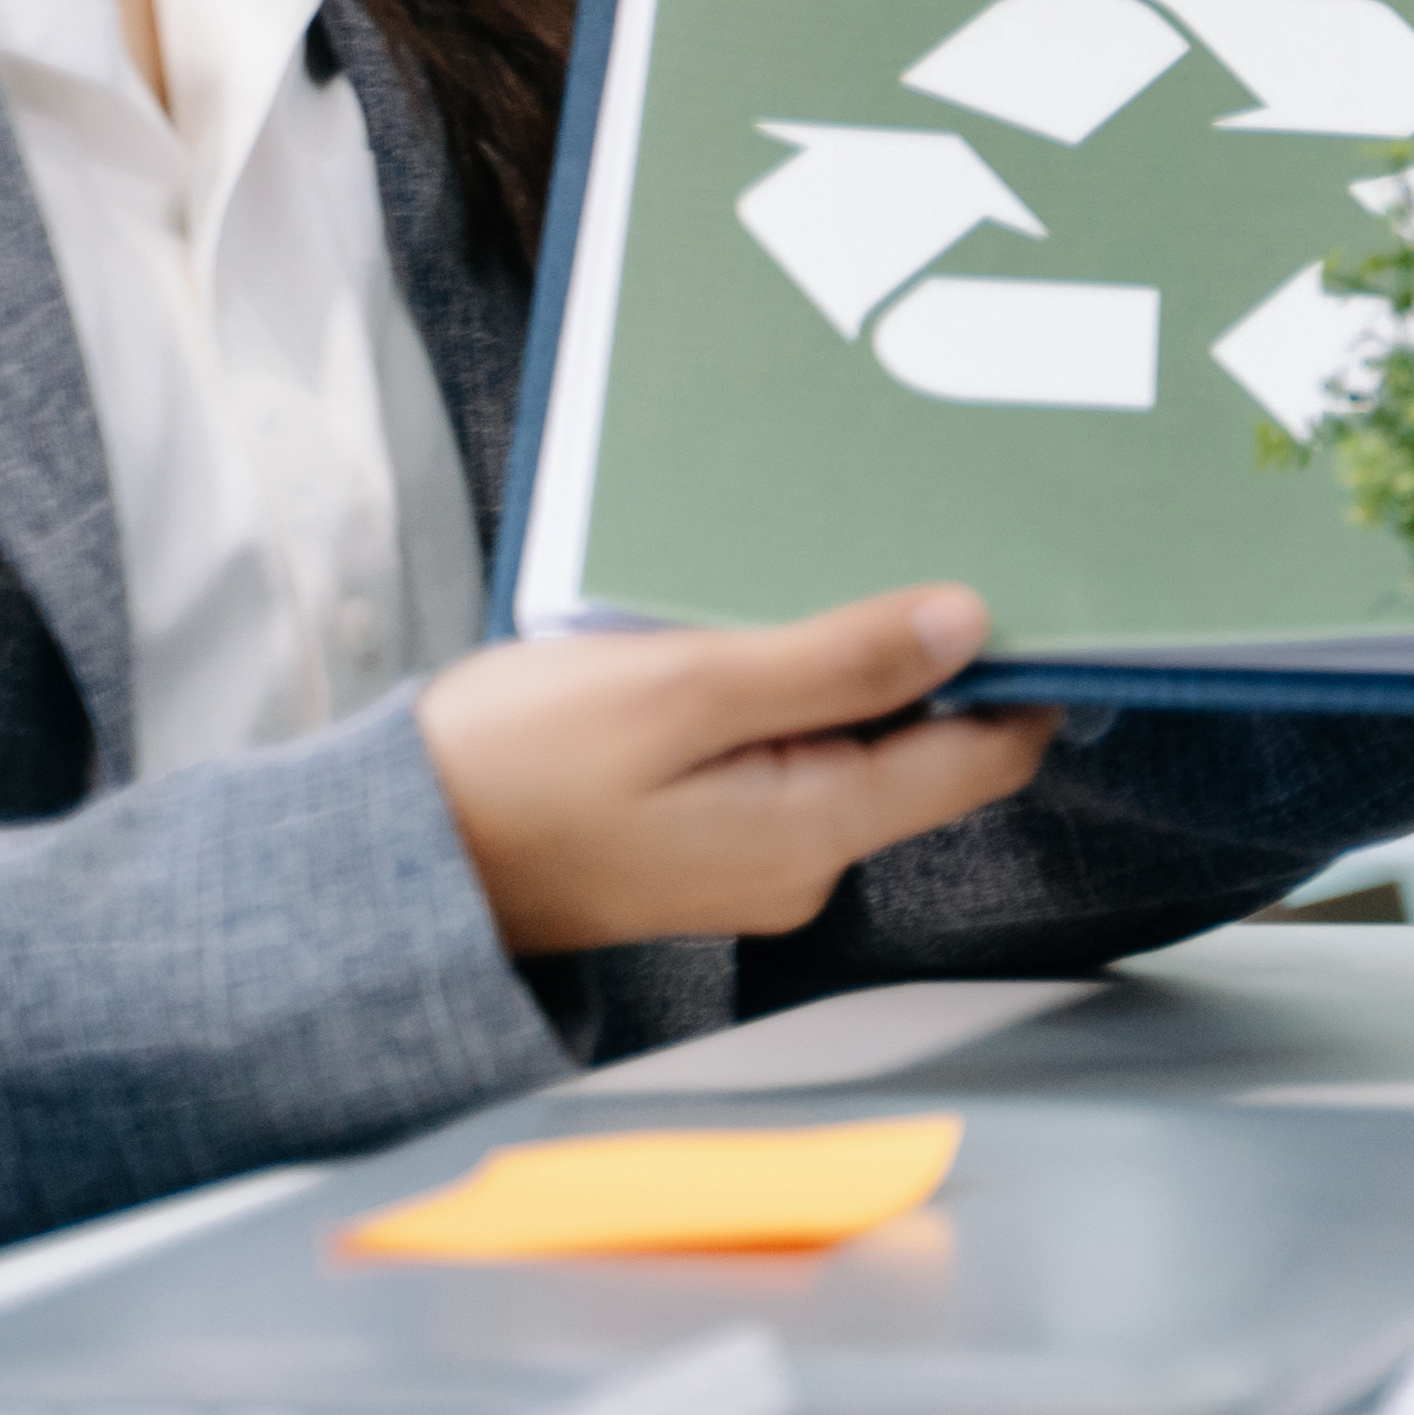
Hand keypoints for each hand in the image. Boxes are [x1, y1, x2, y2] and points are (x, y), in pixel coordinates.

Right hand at [416, 588, 1056, 958]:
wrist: (384, 855)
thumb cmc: (513, 766)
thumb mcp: (682, 688)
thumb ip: (837, 663)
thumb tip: (970, 626)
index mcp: (816, 834)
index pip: (985, 757)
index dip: (1020, 672)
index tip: (1030, 584)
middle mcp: (804, 866)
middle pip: (924, 751)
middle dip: (930, 660)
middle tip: (913, 548)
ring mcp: (753, 862)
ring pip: (853, 751)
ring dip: (850, 674)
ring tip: (822, 577)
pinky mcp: (704, 845)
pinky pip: (786, 763)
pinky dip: (788, 701)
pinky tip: (752, 638)